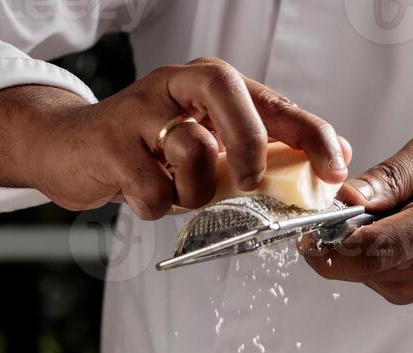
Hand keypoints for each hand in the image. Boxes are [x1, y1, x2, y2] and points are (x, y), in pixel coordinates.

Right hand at [0, 61, 348, 218]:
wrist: (73, 149)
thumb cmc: (152, 151)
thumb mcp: (212, 144)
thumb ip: (267, 148)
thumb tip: (339, 155)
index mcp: (211, 85)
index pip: (272, 100)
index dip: (309, 133)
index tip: (334, 168)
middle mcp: (177, 86)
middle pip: (229, 96)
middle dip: (251, 144)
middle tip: (250, 183)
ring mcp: (141, 111)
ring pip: (192, 150)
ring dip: (196, 191)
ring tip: (181, 194)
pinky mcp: (110, 143)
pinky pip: (153, 189)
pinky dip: (158, 207)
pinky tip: (147, 198)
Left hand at [301, 132, 412, 352]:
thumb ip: (391, 174)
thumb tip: (345, 197)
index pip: (379, 243)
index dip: (336, 235)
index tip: (309, 223)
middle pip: (358, 264)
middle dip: (326, 243)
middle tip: (309, 222)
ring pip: (355, 271)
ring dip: (344, 246)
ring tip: (366, 217)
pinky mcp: (406, 296)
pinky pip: (363, 274)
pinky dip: (359, 253)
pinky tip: (381, 233)